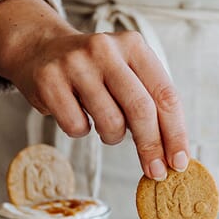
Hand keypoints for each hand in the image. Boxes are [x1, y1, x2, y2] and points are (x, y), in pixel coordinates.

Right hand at [0, 0, 188, 180]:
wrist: (39, 49)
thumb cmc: (95, 72)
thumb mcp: (127, 73)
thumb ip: (150, 104)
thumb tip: (171, 155)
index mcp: (134, 46)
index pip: (165, 95)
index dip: (176, 133)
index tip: (179, 162)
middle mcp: (106, 50)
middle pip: (141, 110)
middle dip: (151, 147)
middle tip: (156, 172)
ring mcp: (76, 64)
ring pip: (110, 122)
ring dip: (112, 137)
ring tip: (106, 126)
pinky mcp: (49, 81)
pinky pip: (77, 126)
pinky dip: (81, 130)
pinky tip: (77, 115)